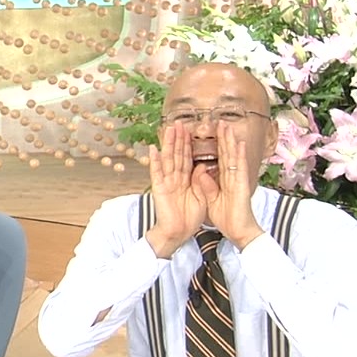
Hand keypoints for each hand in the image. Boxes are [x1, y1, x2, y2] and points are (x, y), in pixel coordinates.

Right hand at [146, 124, 203, 256]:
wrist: (179, 233)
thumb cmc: (189, 218)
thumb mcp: (201, 197)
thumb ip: (201, 181)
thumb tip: (201, 166)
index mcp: (186, 180)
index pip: (188, 158)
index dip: (189, 145)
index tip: (190, 131)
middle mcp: (175, 178)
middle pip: (177, 155)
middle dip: (178, 139)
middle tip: (179, 123)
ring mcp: (167, 182)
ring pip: (168, 159)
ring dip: (168, 144)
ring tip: (168, 129)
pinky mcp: (159, 188)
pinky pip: (157, 172)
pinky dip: (155, 161)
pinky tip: (154, 149)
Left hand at [194, 121, 264, 247]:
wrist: (239, 232)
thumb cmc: (227, 217)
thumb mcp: (210, 199)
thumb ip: (206, 185)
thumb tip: (200, 172)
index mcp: (224, 180)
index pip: (218, 160)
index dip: (215, 147)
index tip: (210, 135)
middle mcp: (232, 177)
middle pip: (226, 154)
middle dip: (222, 139)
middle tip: (219, 122)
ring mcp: (238, 180)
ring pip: (233, 157)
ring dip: (230, 141)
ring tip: (227, 126)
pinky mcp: (241, 186)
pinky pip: (239, 169)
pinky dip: (239, 156)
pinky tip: (238, 144)